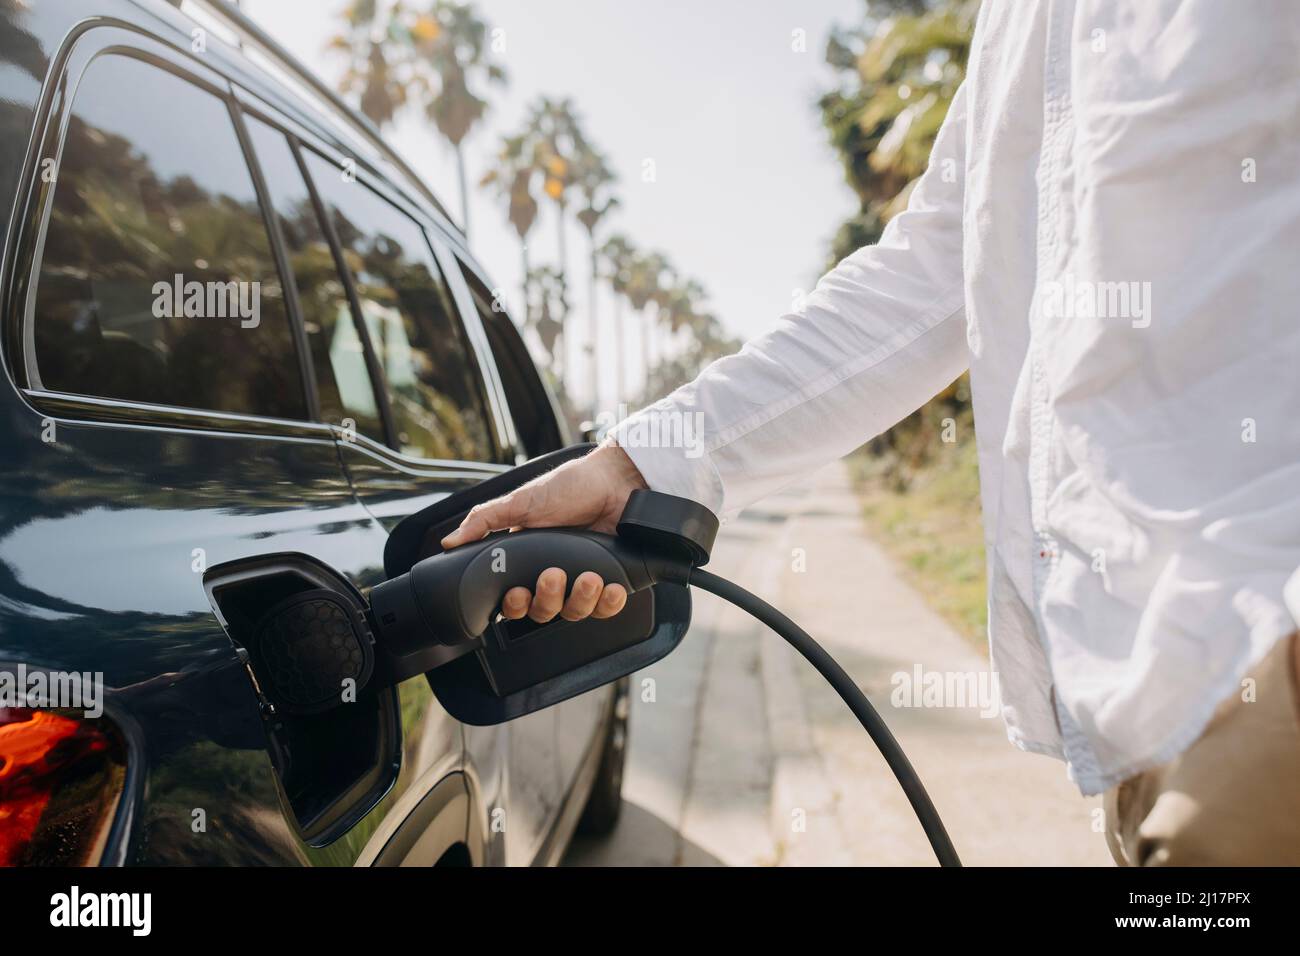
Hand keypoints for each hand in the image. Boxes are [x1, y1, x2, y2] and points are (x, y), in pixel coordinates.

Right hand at [440, 441, 648, 623]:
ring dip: (580, 599)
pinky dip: (608, 602)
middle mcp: (554, 575)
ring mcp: (583, 580)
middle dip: (546, 600)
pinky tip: (610, 587)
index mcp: (529, 562)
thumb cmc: (570, 486)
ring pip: (574, 613)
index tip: (516, 593)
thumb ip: (484, 520)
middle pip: (543, 612)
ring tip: (587, 577)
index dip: (514, 605)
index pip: (515, 600)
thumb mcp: (521, 502)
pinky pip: (607, 607)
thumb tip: (449, 542)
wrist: (615, 478)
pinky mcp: (612, 579)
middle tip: (552, 576)